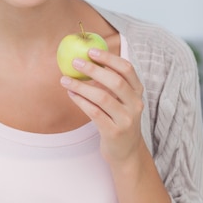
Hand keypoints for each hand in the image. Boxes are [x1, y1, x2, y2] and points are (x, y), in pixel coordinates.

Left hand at [60, 47, 144, 164]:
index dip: (109, 58)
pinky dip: (81, 102)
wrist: (127, 152)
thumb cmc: (119, 119)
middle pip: (115, 82)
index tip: (91, 50)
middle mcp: (135, 104)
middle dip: (93, 70)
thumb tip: (88, 59)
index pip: (127, 69)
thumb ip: (112, 83)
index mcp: (137, 92)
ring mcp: (126, 119)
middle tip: (75, 62)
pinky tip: (71, 94)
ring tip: (65, 80)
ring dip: (81, 86)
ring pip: (102, 98)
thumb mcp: (122, 100)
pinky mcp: (114, 132)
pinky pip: (94, 113)